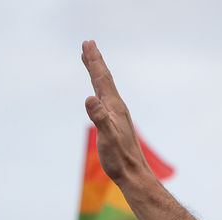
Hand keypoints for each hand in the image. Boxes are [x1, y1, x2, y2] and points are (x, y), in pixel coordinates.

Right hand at [80, 40, 147, 184]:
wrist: (133, 175)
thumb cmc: (119, 159)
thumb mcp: (106, 137)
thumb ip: (99, 118)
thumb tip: (90, 98)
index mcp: (114, 108)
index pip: (102, 79)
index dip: (94, 62)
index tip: (88, 44)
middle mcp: (117, 108)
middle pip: (104, 79)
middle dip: (95, 61)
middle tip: (88, 44)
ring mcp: (117, 116)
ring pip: (105, 88)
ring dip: (97, 73)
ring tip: (90, 61)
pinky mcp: (115, 124)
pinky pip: (105, 100)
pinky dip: (99, 89)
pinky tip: (97, 93)